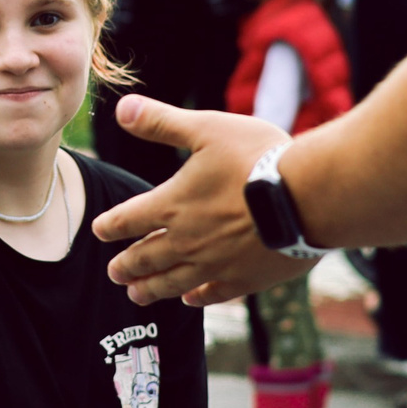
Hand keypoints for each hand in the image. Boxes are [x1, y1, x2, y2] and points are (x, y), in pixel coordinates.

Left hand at [89, 97, 308, 305]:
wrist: (307, 197)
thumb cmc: (257, 158)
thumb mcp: (206, 129)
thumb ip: (161, 122)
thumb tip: (120, 108)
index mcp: (172, 205)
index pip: (129, 220)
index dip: (110, 226)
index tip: (99, 232)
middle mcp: (187, 241)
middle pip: (146, 257)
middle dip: (126, 265)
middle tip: (113, 274)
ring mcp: (215, 264)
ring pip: (173, 282)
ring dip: (151, 288)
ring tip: (136, 295)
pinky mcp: (245, 279)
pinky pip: (213, 293)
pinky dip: (197, 297)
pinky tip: (190, 299)